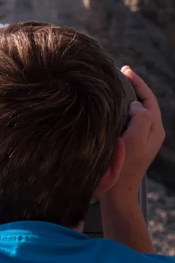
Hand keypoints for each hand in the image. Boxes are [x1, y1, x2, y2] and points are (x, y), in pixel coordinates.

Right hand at [104, 66, 164, 202]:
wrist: (117, 192)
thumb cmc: (125, 166)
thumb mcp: (136, 139)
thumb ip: (141, 118)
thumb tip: (137, 104)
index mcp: (155, 129)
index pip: (149, 99)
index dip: (138, 82)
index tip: (125, 70)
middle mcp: (150, 132)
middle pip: (144, 103)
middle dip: (133, 87)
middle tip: (119, 73)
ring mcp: (140, 139)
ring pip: (135, 111)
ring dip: (126, 97)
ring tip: (113, 86)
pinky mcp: (129, 144)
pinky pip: (127, 120)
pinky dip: (119, 108)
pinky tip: (108, 107)